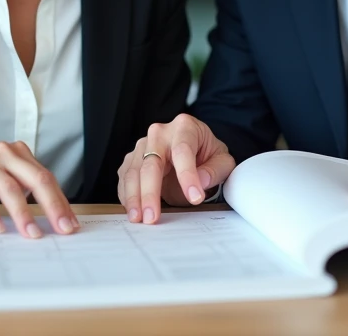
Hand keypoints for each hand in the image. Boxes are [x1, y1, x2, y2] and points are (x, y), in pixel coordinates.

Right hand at [0, 141, 77, 238]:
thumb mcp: (0, 175)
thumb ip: (22, 187)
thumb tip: (48, 216)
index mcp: (17, 153)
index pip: (46, 177)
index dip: (60, 201)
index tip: (70, 224)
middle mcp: (3, 153)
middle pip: (35, 179)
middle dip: (52, 206)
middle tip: (61, 229)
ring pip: (10, 188)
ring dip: (23, 214)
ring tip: (32, 234)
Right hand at [117, 114, 235, 224]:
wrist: (193, 150)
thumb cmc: (207, 154)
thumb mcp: (222, 161)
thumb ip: (215, 170)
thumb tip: (200, 182)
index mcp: (185, 127)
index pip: (183, 151)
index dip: (188, 175)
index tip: (195, 198)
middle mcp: (160, 133)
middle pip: (151, 162)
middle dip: (150, 192)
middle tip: (153, 217)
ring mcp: (143, 146)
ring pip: (133, 171)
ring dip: (134, 197)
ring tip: (139, 218)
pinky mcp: (132, 159)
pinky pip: (125, 178)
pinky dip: (127, 195)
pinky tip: (132, 210)